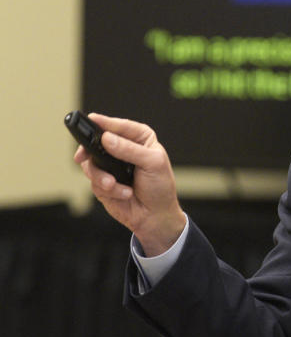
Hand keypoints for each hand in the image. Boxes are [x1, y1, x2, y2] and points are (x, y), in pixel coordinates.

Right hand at [74, 113, 185, 255]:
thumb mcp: (152, 164)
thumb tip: (107, 139)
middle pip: (97, 142)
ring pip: (90, 163)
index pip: (121, 126)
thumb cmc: (160, 187)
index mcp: (140, 139)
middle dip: (91, 151)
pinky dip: (108, 189)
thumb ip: (130, 150)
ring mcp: (110, 166)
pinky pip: (93, 182)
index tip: (93, 119)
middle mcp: (123, 150)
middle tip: (83, 155)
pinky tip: (123, 194)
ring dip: (101, 177)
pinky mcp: (102, 182)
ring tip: (114, 185)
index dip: (106, 122)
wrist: (155, 216)